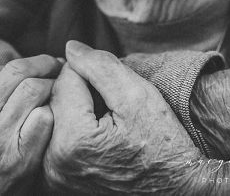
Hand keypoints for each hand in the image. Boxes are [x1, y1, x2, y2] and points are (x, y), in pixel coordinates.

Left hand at [44, 41, 208, 194]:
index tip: (118, 89)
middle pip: (57, 97)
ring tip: (109, 120)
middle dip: (84, 90)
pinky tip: (101, 135)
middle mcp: (54, 162)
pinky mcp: (59, 179)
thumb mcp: (138, 94)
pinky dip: (77, 126)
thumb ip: (101, 66)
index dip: (94, 72)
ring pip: (57, 114)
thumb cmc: (162, 143)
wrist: (176, 186)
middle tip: (114, 106)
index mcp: (72, 140)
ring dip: (79, 107)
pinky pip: (59, 136)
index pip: (66, 77)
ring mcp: (54, 174)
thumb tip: (71, 48)